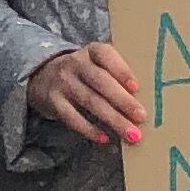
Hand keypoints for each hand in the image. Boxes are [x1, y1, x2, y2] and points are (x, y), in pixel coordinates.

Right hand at [25, 41, 149, 144]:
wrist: (43, 75)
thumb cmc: (84, 72)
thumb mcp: (97, 63)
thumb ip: (117, 75)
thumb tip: (146, 100)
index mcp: (92, 51)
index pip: (105, 55)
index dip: (121, 70)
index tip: (137, 87)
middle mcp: (75, 63)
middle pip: (100, 81)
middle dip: (122, 100)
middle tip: (141, 117)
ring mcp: (63, 82)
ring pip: (90, 101)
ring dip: (113, 119)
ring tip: (132, 135)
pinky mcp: (53, 101)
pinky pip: (72, 117)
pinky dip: (89, 129)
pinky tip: (105, 139)